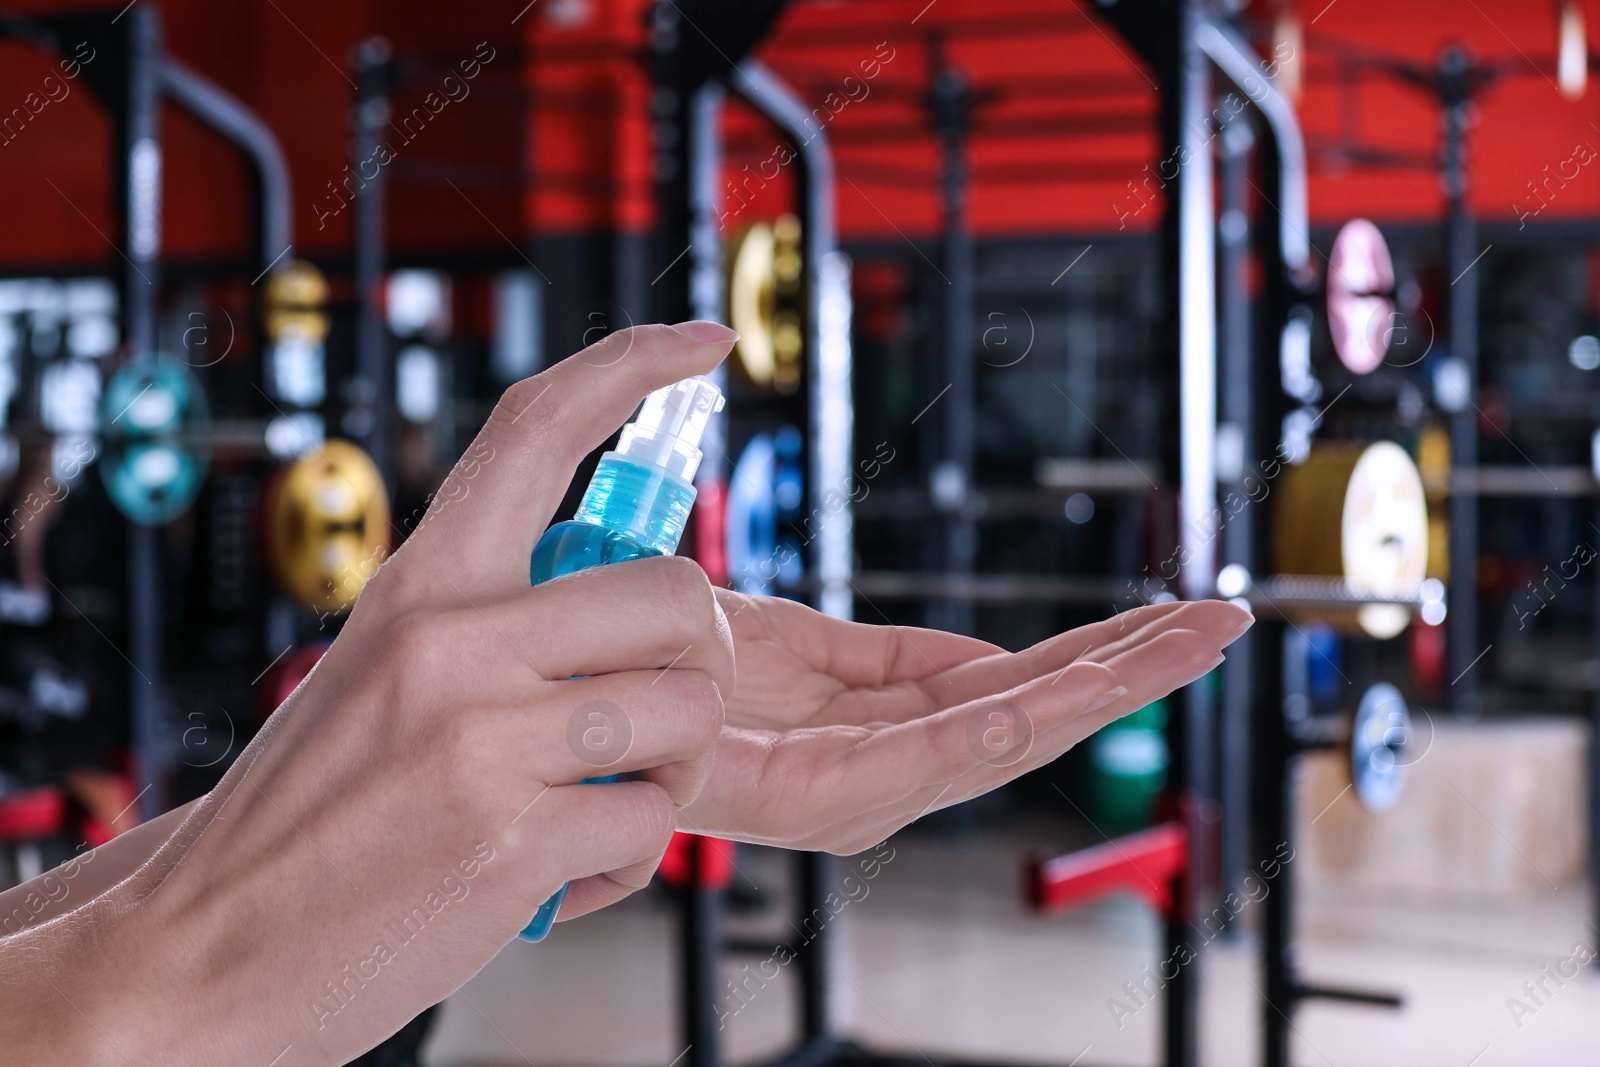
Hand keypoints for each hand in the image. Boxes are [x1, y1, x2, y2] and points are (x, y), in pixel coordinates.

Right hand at [5, 323, 740, 1066]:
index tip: (704, 343)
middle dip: (695, 661)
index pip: (539, 426)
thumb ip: (489, 622)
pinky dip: (627, 857)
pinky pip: (653, 819)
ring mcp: (484, 737)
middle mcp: (452, 640)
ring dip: (671, 767)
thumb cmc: (307, 818)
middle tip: (653, 710)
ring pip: (689, 708)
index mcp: (418, 584)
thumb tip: (621, 595)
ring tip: (597, 800)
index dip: (634, 364)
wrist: (205, 950)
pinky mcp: (515, 838)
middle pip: (678, 588)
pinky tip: (563, 868)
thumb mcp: (379, 673)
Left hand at [678, 591, 1249, 852]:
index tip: (1172, 622)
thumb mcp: (801, 648)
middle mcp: (876, 774)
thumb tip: (985, 664)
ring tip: (1195, 640)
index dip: (1092, 662)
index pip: (1005, 698)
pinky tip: (1104, 677)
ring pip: (1009, 730)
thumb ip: (896, 667)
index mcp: (874, 739)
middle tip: (1218, 626)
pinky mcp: (829, 795)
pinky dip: (1034, 710)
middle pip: (1027, 720)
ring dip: (1108, 683)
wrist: (574, 690)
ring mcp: (859, 788)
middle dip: (1127, 674)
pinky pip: (948, 745)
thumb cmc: (669, 674)